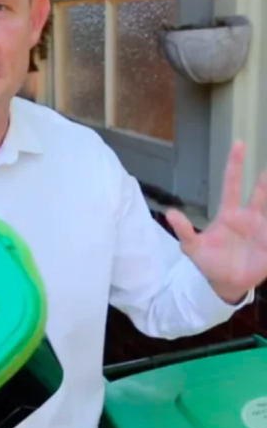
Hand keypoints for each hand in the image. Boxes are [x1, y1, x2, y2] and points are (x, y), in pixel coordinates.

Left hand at [166, 141, 266, 303]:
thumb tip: (170, 213)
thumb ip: (184, 230)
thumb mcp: (192, 247)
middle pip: (259, 192)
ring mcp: (262, 230)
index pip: (232, 184)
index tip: (238, 144)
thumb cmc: (208, 262)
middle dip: (265, 179)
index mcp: (229, 214)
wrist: (222, 284)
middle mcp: (248, 217)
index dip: (234, 165)